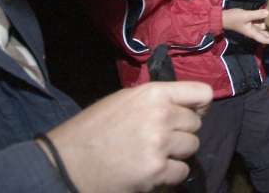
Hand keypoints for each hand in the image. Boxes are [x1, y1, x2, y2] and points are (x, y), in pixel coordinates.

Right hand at [44, 81, 212, 192]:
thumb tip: (191, 106)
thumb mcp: (125, 101)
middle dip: (180, 132)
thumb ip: (158, 100)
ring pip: (191, 148)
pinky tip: (150, 171)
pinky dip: (169, 174)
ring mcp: (160, 144)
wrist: (66, 163)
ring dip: (176, 154)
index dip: (199, 106)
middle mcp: (161, 115)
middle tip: (157, 139)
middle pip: (196, 124)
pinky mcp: (157, 171)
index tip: (189, 114)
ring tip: (152, 155)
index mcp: (153, 93)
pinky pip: (182, 171)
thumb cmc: (94, 129)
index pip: (202, 93)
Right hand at [222, 8, 268, 43]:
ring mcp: (252, 26)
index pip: (265, 40)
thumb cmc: (233, 18)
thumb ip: (257, 14)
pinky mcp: (250, 20)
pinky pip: (260, 21)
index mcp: (252, 33)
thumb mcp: (245, 16)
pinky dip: (265, 19)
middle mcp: (253, 31)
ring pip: (264, 27)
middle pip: (266, 34)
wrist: (222, 17)